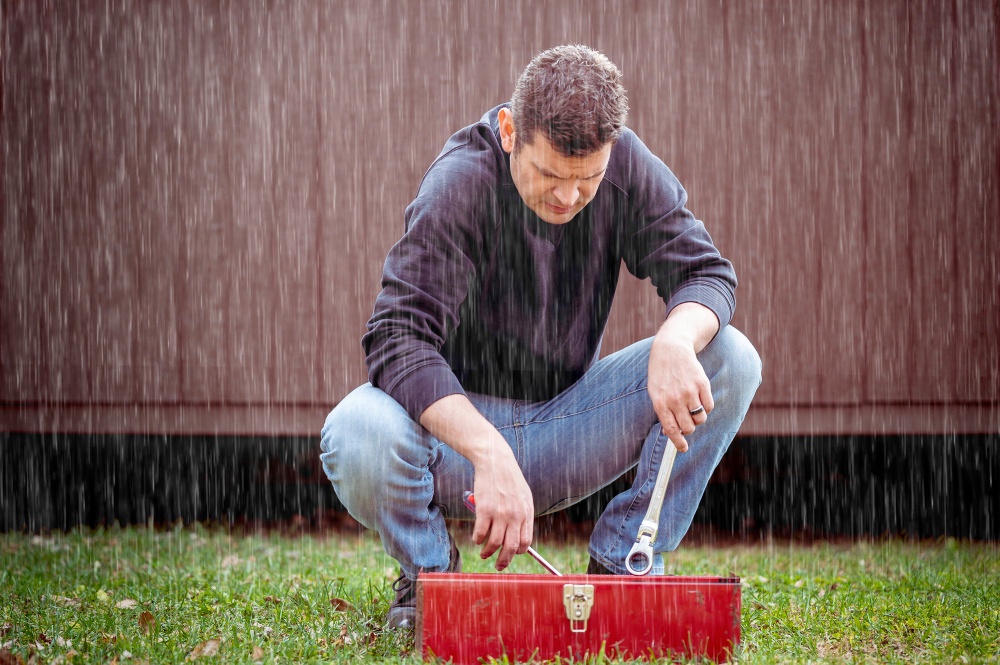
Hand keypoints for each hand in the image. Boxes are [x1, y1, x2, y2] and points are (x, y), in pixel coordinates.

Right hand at [470, 449, 533, 570]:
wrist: (495, 462)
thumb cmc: (509, 479)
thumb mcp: (524, 496)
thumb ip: (523, 515)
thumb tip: (520, 537)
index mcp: (526, 513)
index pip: (525, 541)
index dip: (517, 552)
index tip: (511, 554)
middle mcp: (515, 515)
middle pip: (510, 547)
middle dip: (503, 561)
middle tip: (498, 566)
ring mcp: (499, 513)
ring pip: (494, 543)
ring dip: (488, 552)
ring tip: (484, 554)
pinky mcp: (484, 510)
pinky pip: (480, 533)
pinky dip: (477, 540)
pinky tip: (476, 539)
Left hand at [648, 304, 717, 451]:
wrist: (671, 349)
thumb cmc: (661, 374)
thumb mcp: (655, 392)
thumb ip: (663, 412)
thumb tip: (672, 432)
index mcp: (660, 403)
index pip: (671, 430)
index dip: (678, 442)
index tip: (684, 449)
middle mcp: (675, 400)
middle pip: (688, 427)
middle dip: (689, 429)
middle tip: (687, 422)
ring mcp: (689, 392)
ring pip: (701, 418)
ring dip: (699, 418)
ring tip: (693, 409)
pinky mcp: (702, 384)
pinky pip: (709, 406)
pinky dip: (706, 407)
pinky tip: (700, 398)